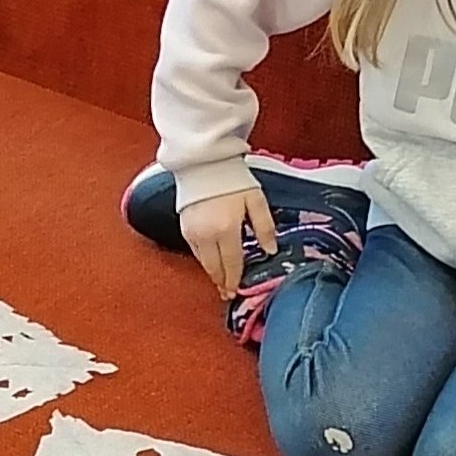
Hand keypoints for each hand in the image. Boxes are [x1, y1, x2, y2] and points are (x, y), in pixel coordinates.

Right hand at [175, 185, 275, 299]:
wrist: (204, 162)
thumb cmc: (232, 178)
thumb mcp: (256, 200)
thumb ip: (264, 227)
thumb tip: (270, 249)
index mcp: (226, 229)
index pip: (232, 263)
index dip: (235, 280)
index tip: (236, 291)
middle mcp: (206, 235)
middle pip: (215, 267)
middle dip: (222, 282)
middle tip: (228, 293)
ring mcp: (192, 232)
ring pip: (203, 261)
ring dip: (212, 272)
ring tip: (221, 281)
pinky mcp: (184, 227)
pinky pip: (195, 250)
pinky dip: (204, 259)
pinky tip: (212, 260)